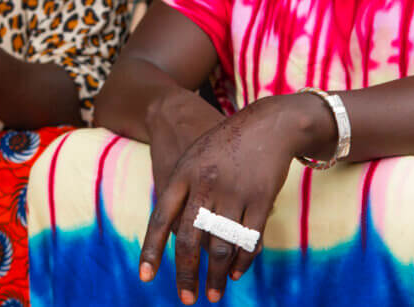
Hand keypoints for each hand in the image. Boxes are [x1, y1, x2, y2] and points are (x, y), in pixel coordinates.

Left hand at [139, 97, 304, 304]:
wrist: (267, 123)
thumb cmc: (225, 143)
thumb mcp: (194, 157)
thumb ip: (182, 192)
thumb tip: (173, 235)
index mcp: (184, 173)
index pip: (161, 218)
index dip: (152, 249)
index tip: (146, 277)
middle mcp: (206, 184)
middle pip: (190, 239)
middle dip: (186, 274)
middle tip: (186, 299)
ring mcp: (235, 192)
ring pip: (221, 245)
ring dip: (215, 275)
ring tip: (212, 294)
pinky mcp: (261, 199)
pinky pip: (249, 239)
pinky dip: (242, 260)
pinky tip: (235, 273)